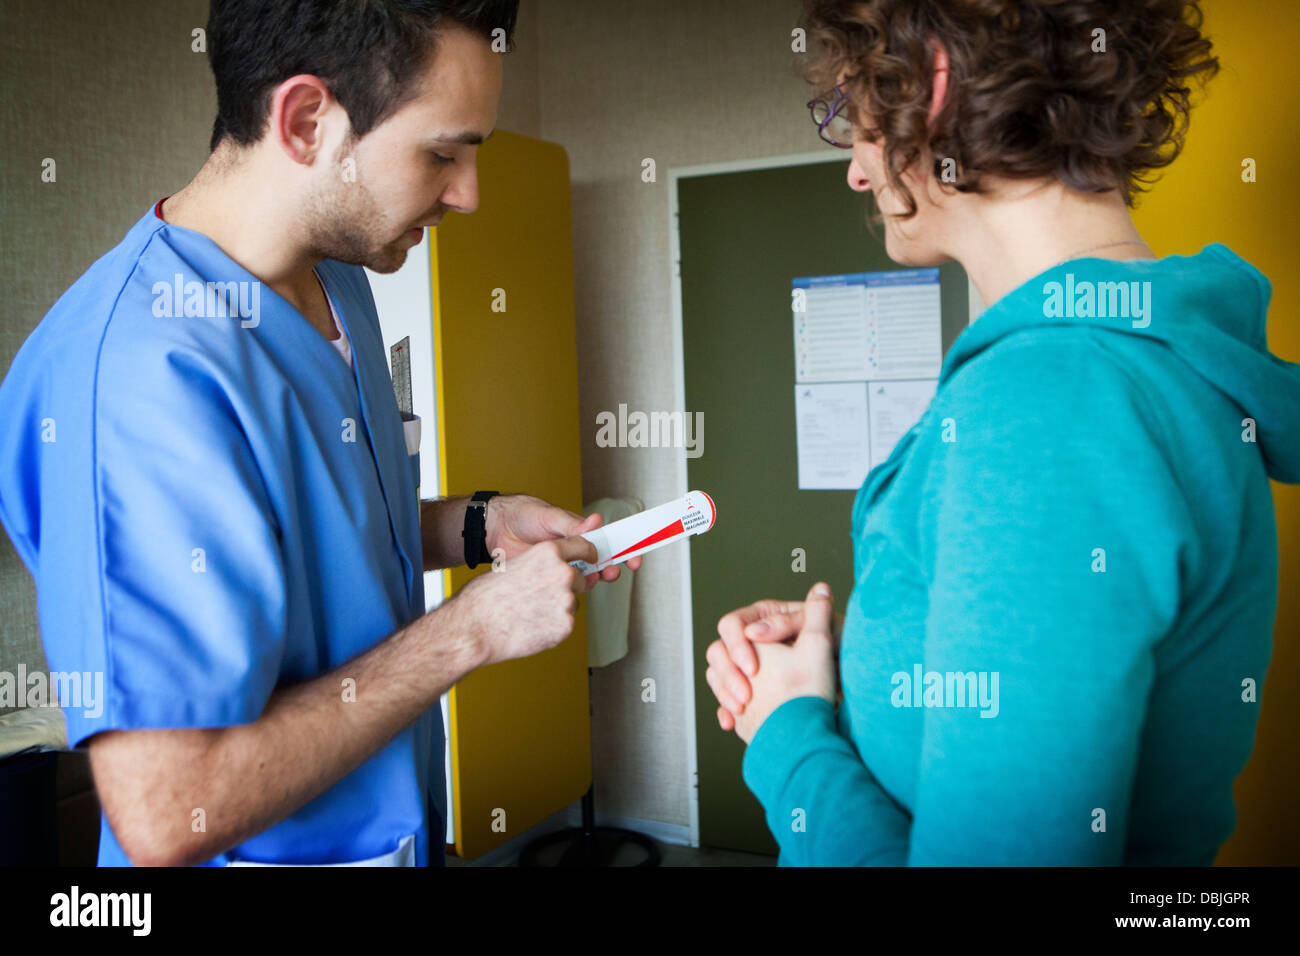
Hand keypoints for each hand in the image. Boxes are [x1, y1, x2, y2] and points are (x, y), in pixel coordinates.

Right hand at [449, 534, 599, 665]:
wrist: (473, 628)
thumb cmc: (484, 598)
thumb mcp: (512, 565)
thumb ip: (539, 564)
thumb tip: (552, 567)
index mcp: (548, 552)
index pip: (583, 546)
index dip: (587, 554)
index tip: (590, 559)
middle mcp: (562, 573)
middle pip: (580, 578)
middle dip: (568, 586)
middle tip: (541, 596)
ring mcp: (566, 601)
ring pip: (572, 602)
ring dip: (557, 607)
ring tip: (529, 612)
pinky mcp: (565, 625)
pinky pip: (565, 623)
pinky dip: (552, 626)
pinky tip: (531, 625)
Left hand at [484, 494, 641, 588]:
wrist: (494, 528)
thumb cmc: (523, 515)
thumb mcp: (550, 516)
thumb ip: (573, 525)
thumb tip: (596, 522)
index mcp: (581, 533)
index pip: (608, 542)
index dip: (624, 551)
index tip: (634, 558)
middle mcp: (575, 551)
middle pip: (602, 564)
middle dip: (612, 569)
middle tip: (613, 572)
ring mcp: (562, 567)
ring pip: (585, 578)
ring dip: (593, 581)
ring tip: (593, 579)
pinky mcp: (547, 579)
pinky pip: (564, 588)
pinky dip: (571, 590)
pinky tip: (573, 588)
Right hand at [706, 585, 844, 734]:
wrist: (846, 683)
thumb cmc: (837, 652)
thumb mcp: (819, 634)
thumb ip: (786, 622)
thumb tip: (754, 629)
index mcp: (763, 618)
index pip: (732, 625)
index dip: (737, 645)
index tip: (753, 669)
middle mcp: (750, 640)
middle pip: (719, 650)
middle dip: (728, 674)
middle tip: (746, 695)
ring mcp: (745, 666)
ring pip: (717, 674)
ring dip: (723, 692)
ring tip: (741, 708)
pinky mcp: (747, 690)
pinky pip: (725, 699)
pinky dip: (725, 711)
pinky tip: (732, 722)